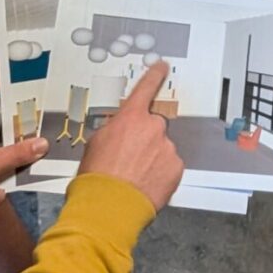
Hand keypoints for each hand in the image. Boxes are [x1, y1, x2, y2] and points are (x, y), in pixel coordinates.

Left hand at [0, 117, 49, 235]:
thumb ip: (15, 155)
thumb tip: (44, 143)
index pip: (6, 116)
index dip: (27, 120)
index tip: (50, 122)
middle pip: (12, 143)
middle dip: (25, 154)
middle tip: (49, 154)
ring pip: (9, 166)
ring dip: (9, 179)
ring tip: (8, 186)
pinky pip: (0, 183)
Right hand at [78, 61, 183, 210]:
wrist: (109, 206)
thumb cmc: (97, 177)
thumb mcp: (95, 143)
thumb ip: (114, 129)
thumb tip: (120, 129)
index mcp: (130, 118)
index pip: (146, 88)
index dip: (155, 74)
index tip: (162, 65)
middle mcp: (152, 128)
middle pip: (153, 127)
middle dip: (144, 139)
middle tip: (129, 158)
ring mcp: (167, 147)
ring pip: (161, 148)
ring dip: (152, 158)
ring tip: (134, 176)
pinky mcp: (176, 167)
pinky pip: (169, 165)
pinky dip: (160, 173)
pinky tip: (145, 182)